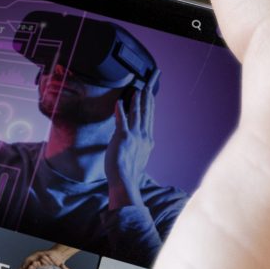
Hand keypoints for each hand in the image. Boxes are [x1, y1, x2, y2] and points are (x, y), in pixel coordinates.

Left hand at [103, 78, 153, 209]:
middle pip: (146, 113)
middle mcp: (144, 136)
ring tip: (137, 90)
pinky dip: (120, 110)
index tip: (150, 97)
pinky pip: (122, 120)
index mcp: (148, 141)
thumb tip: (134, 143)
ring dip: (136, 101)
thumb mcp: (138, 157)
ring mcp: (135, 136)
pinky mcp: (123, 137)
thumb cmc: (128, 173)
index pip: (149, 119)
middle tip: (147, 87)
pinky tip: (119, 102)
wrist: (125, 181)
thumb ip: (137, 147)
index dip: (150, 106)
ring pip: (137, 114)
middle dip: (146, 99)